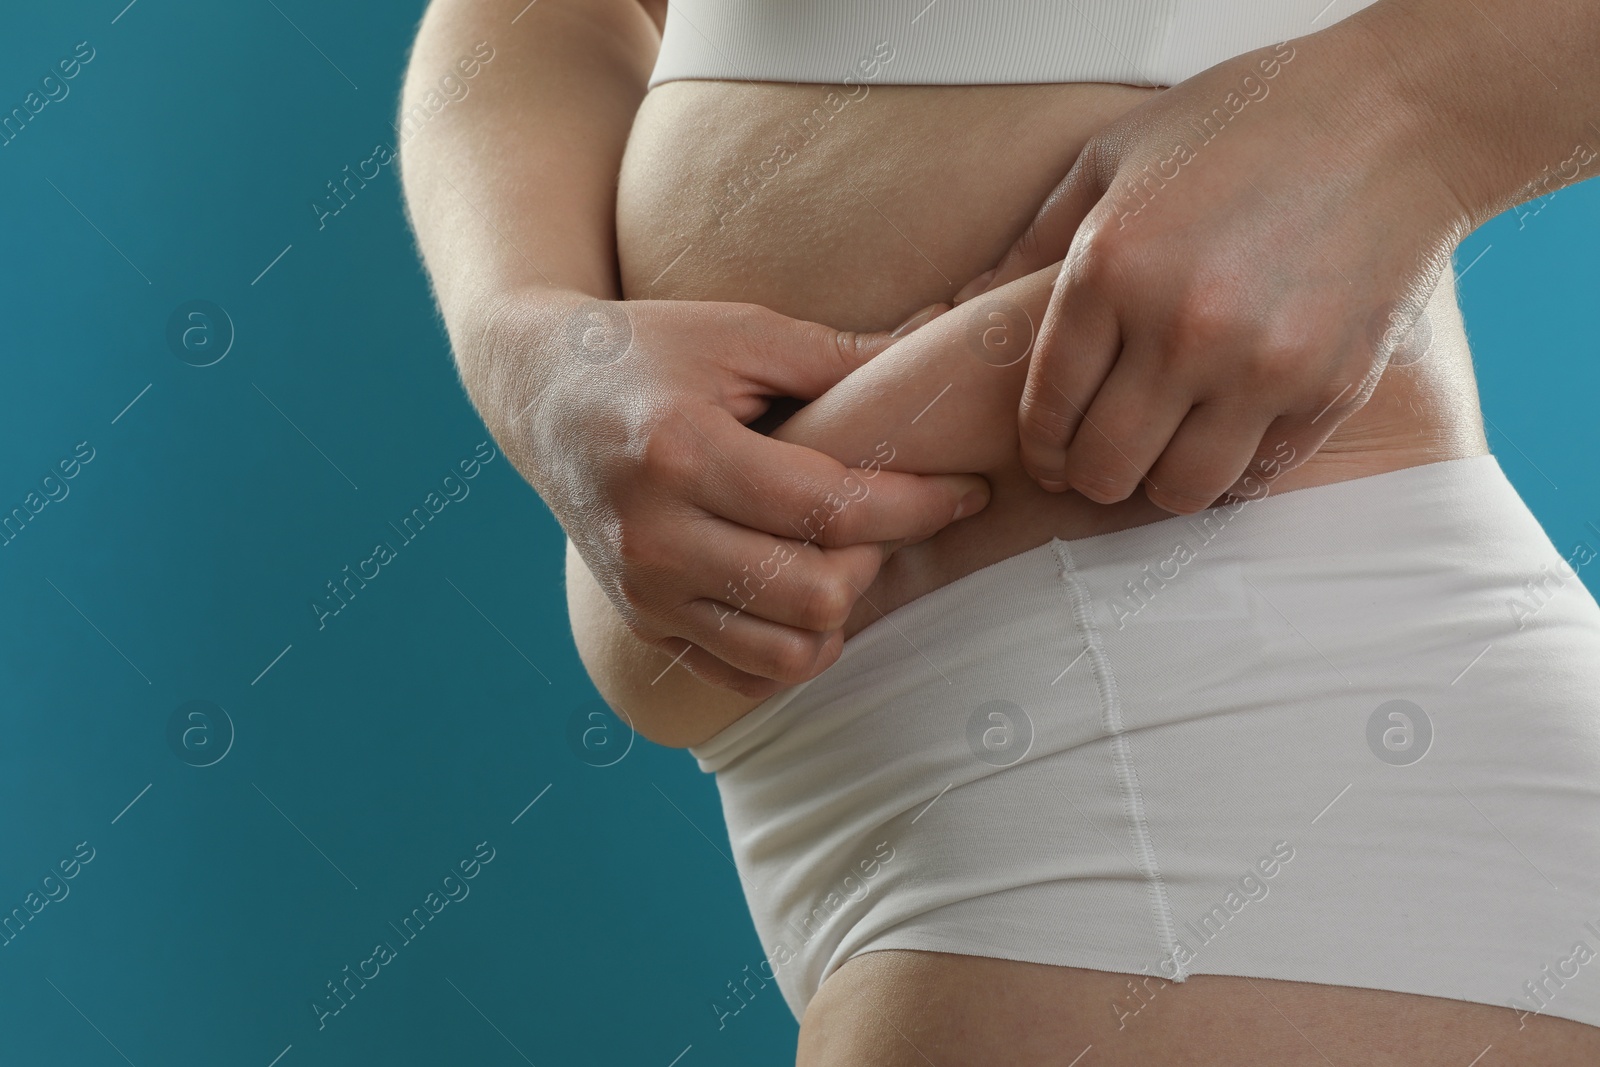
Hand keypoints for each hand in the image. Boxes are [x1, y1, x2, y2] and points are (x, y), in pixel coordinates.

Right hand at [485, 292, 989, 698]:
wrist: (540, 392)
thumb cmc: (648, 348)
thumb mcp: (739, 330)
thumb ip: (839, 356)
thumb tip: (941, 349)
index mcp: (681, 453)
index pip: (832, 510)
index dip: (920, 505)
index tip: (968, 490)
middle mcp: (655, 536)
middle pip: (816, 595)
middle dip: (880, 559)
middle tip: (891, 516)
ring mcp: (644, 590)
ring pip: (786, 655)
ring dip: (840, 613)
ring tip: (845, 555)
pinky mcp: (642, 622)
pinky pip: (743, 674)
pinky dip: (792, 649)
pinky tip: (804, 592)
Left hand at [959, 26, 1468, 512]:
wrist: (1397, 117)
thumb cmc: (1242, 124)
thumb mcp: (1114, 156)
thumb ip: (1032, 240)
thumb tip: (958, 307)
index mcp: (1110, 269)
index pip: (1047, 408)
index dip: (1040, 448)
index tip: (1048, 457)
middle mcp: (1179, 328)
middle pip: (1104, 467)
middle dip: (1089, 475)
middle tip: (1100, 461)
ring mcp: (1260, 366)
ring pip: (1180, 490)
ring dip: (1160, 483)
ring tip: (1164, 454)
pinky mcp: (1330, 388)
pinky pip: (1259, 475)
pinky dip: (1235, 469)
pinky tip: (1229, 436)